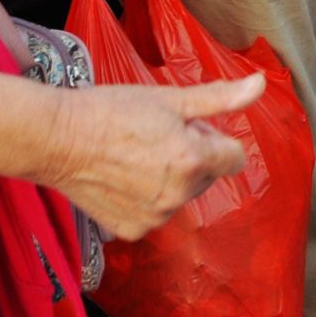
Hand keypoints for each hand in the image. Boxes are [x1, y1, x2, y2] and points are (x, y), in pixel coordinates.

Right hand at [30, 73, 264, 238]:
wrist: (55, 138)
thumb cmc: (109, 111)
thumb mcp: (167, 97)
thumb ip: (219, 98)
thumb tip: (260, 86)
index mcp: (195, 160)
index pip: (235, 157)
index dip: (212, 138)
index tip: (186, 128)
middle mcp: (181, 194)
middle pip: (206, 177)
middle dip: (191, 158)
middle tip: (152, 137)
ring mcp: (157, 217)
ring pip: (180, 196)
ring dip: (167, 179)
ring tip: (131, 156)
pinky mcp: (134, 230)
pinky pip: (154, 214)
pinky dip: (143, 199)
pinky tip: (119, 178)